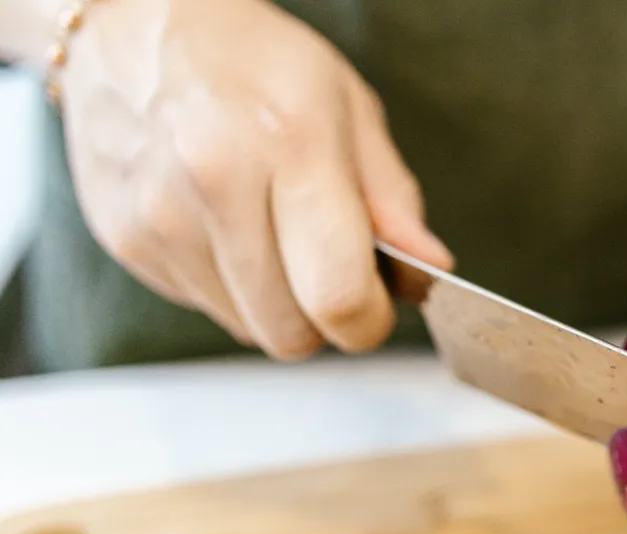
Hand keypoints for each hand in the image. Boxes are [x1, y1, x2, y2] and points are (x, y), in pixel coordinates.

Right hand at [58, 0, 452, 358]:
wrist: (138, 23)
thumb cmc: (255, 61)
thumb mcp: (349, 108)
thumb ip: (393, 199)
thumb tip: (428, 268)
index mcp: (289, 146)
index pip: (337, 296)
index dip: (369, 320)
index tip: (376, 301)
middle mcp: (214, 184)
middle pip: (290, 334)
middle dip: (323, 318)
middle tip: (327, 267)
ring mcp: (159, 216)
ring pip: (247, 328)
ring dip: (274, 302)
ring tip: (271, 231)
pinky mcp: (123, 239)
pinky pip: (202, 306)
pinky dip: (227, 285)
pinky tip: (225, 225)